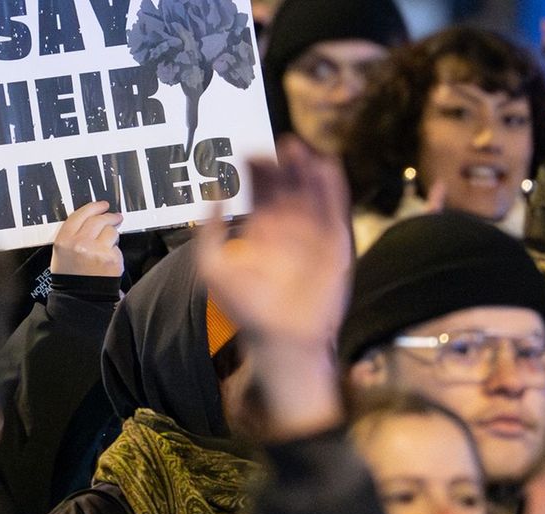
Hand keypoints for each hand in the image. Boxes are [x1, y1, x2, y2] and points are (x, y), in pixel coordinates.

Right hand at [49, 200, 123, 277]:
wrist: (79, 300)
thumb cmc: (70, 277)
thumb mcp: (61, 253)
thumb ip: (73, 235)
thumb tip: (91, 220)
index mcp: (64, 240)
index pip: (81, 215)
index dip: (94, 207)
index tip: (102, 205)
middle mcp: (79, 243)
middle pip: (98, 220)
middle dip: (109, 216)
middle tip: (116, 217)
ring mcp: (96, 250)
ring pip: (111, 231)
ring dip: (112, 235)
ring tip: (109, 243)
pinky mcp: (111, 259)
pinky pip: (117, 247)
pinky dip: (115, 251)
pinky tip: (109, 259)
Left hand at [195, 138, 353, 436]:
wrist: (282, 337)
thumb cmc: (247, 308)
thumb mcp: (213, 267)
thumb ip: (208, 232)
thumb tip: (212, 194)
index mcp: (262, 230)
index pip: (261, 190)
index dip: (256, 169)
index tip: (248, 152)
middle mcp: (289, 227)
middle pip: (288, 184)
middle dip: (284, 163)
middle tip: (280, 144)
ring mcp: (314, 233)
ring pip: (313, 191)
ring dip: (308, 169)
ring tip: (298, 150)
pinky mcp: (336, 243)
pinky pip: (336, 209)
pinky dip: (333, 188)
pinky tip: (326, 167)